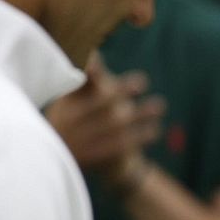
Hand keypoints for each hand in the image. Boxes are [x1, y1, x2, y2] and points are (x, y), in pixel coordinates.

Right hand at [46, 53, 164, 190]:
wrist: (59, 167)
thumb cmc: (70, 124)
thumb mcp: (68, 103)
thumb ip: (82, 83)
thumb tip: (93, 52)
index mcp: (63, 105)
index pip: (77, 85)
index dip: (89, 72)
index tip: (98, 62)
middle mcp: (69, 123)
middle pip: (100, 103)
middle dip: (122, 91)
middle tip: (142, 82)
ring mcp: (81, 142)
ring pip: (116, 125)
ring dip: (141, 114)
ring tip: (159, 106)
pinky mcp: (95, 159)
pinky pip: (122, 145)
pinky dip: (141, 136)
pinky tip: (156, 130)